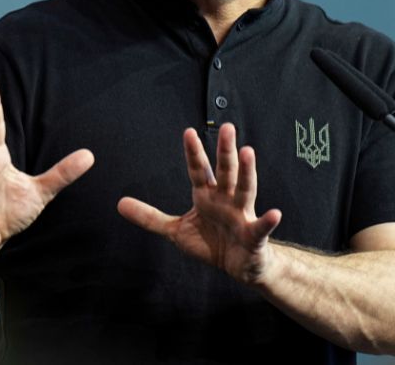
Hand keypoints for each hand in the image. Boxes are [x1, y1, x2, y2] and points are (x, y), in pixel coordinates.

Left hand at [118, 123, 281, 284]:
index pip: (198, 170)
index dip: (193, 153)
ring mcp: (241, 215)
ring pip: (245, 190)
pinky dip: (268, 221)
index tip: (188, 132)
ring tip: (248, 152)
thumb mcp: (175, 231)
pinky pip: (261, 227)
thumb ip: (149, 217)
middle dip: (224, 150)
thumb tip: (119, 203)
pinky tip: (275, 213)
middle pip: (225, 171)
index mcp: (206, 196)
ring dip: (247, 172)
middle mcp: (226, 200)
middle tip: (227, 127)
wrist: (239, 267)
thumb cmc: (211, 244)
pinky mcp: (254, 236)